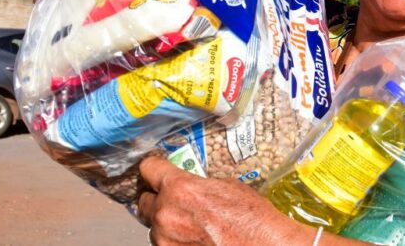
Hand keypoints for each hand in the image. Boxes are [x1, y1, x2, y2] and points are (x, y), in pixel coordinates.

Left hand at [137, 156, 311, 245]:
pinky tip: (195, 237)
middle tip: (171, 199)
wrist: (261, 245)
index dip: (153, 167)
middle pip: (143, 201)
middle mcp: (165, 213)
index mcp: (179, 188)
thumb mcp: (226, 186)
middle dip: (156, 198)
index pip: (149, 169)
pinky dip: (175, 240)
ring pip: (154, 226)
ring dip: (166, 223)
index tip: (154, 169)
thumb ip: (199, 184)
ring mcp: (165, 239)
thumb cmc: (250, 219)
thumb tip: (192, 185)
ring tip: (190, 223)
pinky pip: (165, 243)